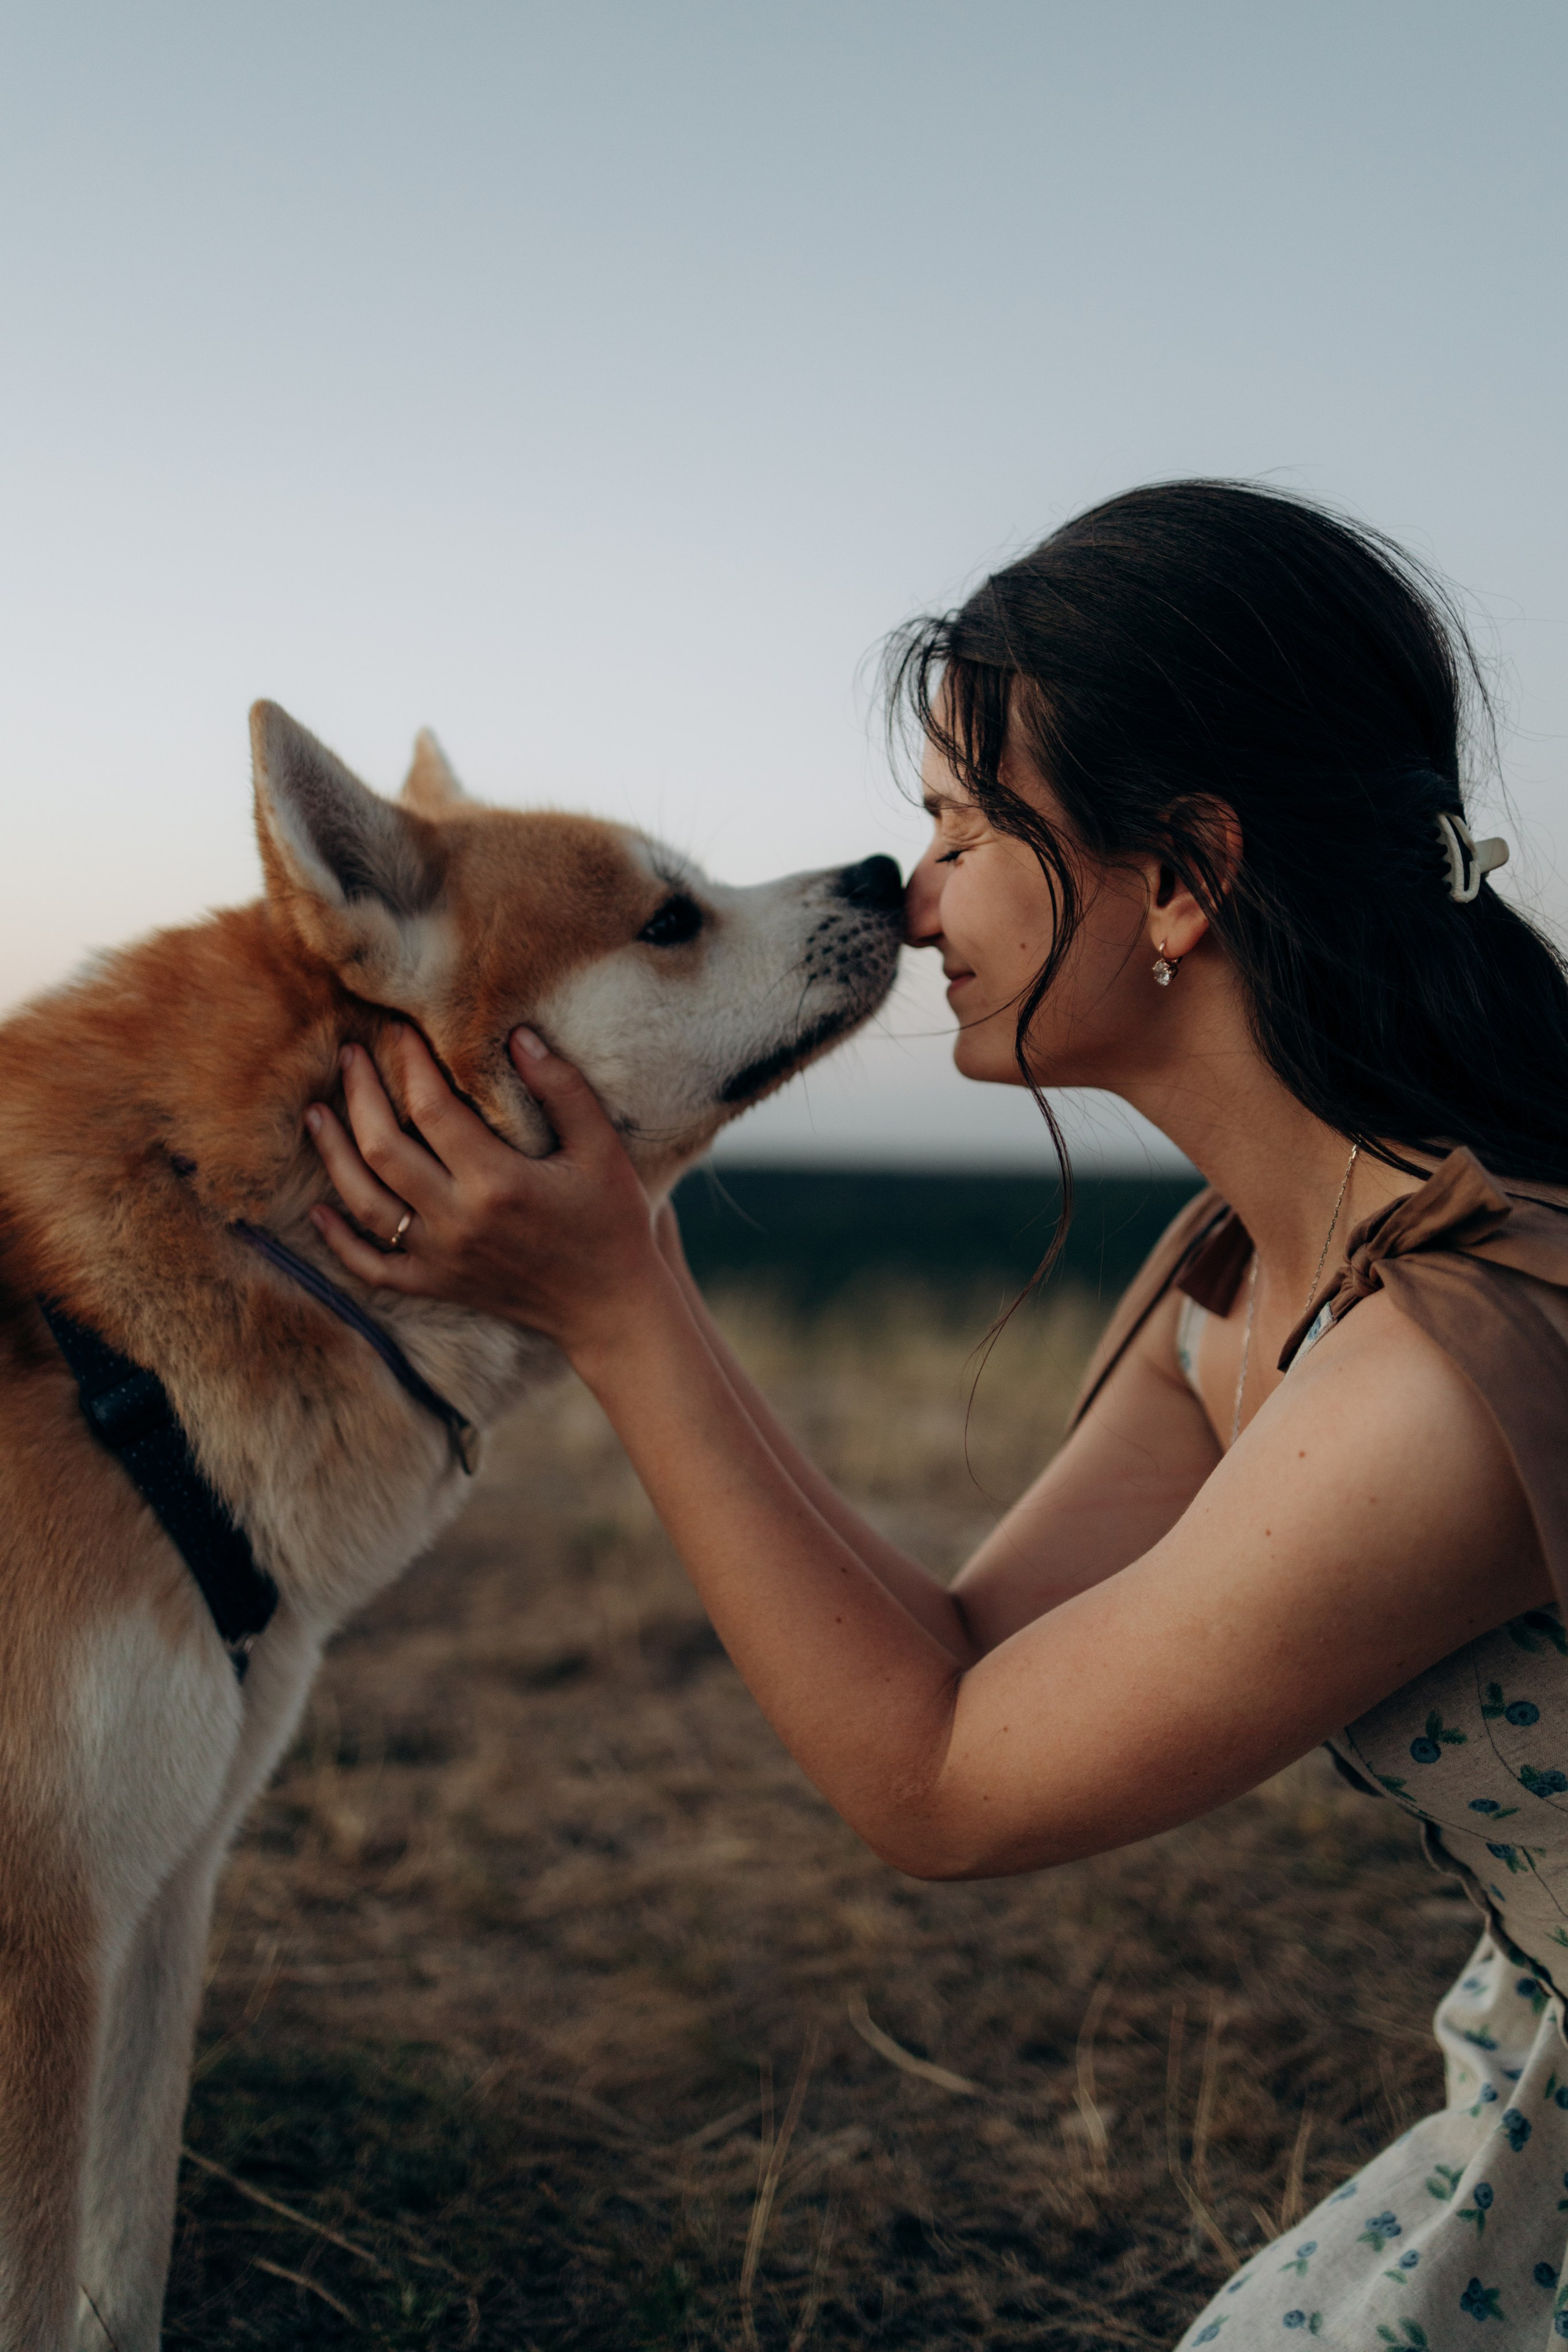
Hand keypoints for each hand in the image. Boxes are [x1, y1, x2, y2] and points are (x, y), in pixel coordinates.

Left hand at [303, 1026, 668, 1358]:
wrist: (610, 1306)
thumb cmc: (612, 1221)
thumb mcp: (602, 1148)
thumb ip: (562, 1088)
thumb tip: (517, 1036)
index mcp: (498, 1181)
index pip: (432, 1107)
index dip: (410, 1061)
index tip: (399, 1028)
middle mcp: (458, 1220)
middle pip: (382, 1148)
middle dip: (358, 1095)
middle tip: (349, 1055)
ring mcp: (441, 1258)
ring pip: (364, 1203)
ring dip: (332, 1155)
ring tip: (316, 1113)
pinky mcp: (436, 1285)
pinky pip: (372, 1267)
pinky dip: (339, 1241)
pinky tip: (318, 1210)